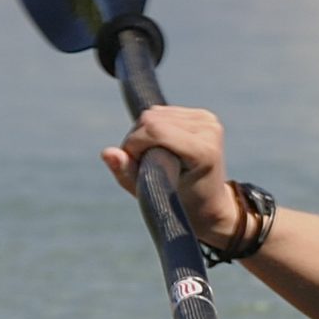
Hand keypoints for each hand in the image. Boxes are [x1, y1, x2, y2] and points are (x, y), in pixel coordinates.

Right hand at [102, 105, 246, 247]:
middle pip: (151, 118)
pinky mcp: (203, 115)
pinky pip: (163, 112)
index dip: (134, 145)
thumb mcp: (150, 195)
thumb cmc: (180, 205)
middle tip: (144, 164)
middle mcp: (209, 129)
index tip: (135, 165)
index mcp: (203, 151)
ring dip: (143, 134)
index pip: (155, 130)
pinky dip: (154, 128)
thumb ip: (127, 173)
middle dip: (136, 139)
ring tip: (154, 158)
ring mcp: (208, 120)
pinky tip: (163, 147)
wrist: (212, 205)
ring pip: (155, 113)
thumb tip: (106, 152)